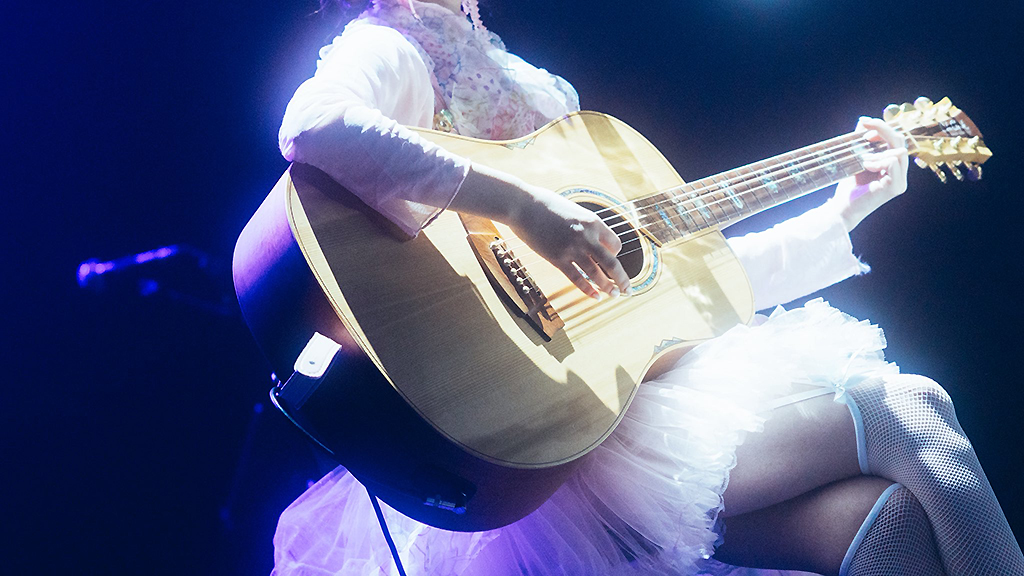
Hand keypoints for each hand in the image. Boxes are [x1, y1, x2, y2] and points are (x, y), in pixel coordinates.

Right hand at [449, 163, 630, 298]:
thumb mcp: (573, 210)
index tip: (611, 258)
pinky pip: (577, 278)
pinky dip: (588, 290)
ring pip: (596, 274)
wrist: (523, 205)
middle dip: (622, 279)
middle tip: (628, 289)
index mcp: (593, 222)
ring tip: (614, 295)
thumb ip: (584, 226)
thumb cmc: (545, 205)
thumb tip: (591, 239)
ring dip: (608, 287)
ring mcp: (572, 249)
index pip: (615, 244)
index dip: (615, 253)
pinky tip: (595, 297)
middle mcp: (586, 237)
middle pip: (612, 263)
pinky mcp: (557, 258)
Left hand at [832, 117, 908, 231]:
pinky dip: (878, 161)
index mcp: (893, 166)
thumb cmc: (848, 186)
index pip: (896, 140)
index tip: (864, 124)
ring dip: (878, 151)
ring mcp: (900, 181)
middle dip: (882, 130)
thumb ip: (862, 141)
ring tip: (863, 160)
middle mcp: (900, 173)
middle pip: (900, 142)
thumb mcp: (856, 159)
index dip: (882, 129)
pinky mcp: (895, 188)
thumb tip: (863, 121)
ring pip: (898, 152)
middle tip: (864, 128)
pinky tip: (866, 166)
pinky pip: (893, 163)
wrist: (841, 208)